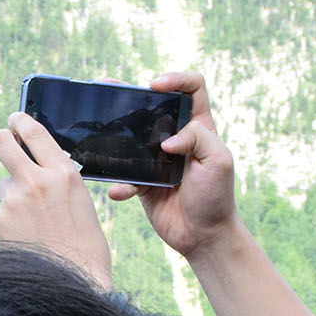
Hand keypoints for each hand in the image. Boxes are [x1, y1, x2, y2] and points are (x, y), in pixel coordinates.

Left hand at [0, 112, 112, 289]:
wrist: (73, 282)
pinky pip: (0, 213)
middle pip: (1, 142)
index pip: (35, 132)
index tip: (14, 119)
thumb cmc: (83, 246)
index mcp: (64, 173)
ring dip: (13, 198)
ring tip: (34, 224)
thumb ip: (59, 180)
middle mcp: (36, 181)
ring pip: (4, 186)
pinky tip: (26, 238)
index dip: (20, 120)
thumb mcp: (80, 202)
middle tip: (3, 143)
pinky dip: (9, 223)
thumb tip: (36, 166)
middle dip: (1, 140)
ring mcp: (14, 200)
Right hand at [108, 71, 244, 260]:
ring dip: (115, 132)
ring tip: (97, 126)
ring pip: (133, 137)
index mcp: (199, 127)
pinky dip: (120, 184)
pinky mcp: (143, 182)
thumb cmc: (216, 197)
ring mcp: (157, 159)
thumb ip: (198, 138)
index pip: (192, 88)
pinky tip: (120, 191)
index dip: (176, 79)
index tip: (155, 86)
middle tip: (112, 88)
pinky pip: (125, 177)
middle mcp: (177, 138)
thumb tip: (166, 141)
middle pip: (154, 106)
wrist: (203, 236)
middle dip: (132, 95)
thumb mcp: (218, 161)